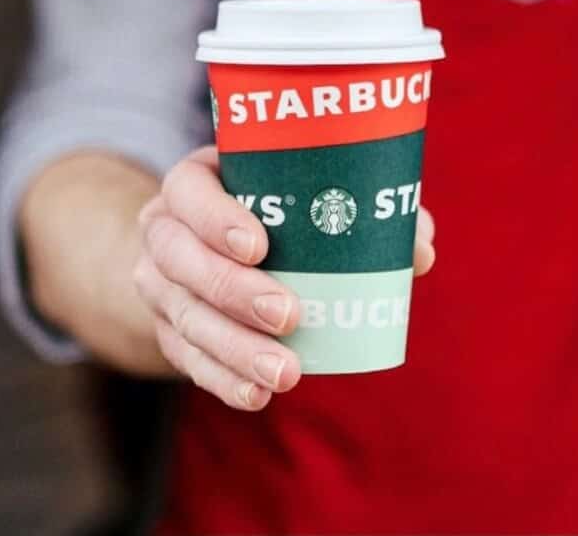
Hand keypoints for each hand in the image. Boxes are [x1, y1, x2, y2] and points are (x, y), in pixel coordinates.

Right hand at [133, 145, 436, 411]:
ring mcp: (158, 283)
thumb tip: (419, 247)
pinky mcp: (166, 329)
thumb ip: (364, 207)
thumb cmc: (274, 207)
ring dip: (234, 349)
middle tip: (289, 315)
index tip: (260, 245)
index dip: (217, 217)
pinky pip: (186, 359)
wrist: (204, 245)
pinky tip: (256, 395)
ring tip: (286, 373)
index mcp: (196, 182)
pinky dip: (222, 380)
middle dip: (234, 291)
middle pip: (181, 259)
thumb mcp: (305, 191)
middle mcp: (165, 229)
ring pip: (184, 317)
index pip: (188, 189)